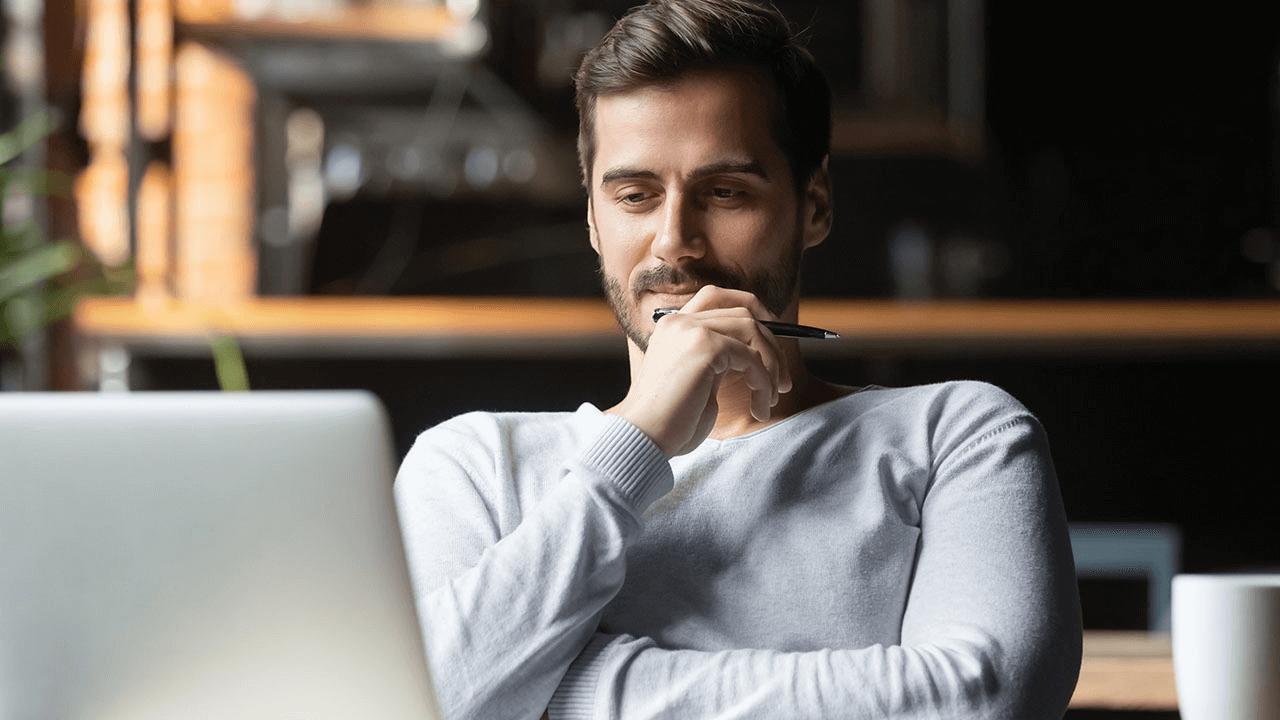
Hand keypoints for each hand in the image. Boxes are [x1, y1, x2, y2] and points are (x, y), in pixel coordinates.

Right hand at [610, 285, 793, 456]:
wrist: (645, 437)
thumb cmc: (670, 421)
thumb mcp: (698, 381)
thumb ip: (718, 360)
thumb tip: (757, 354)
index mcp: (673, 326)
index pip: (718, 296)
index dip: (752, 309)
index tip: (773, 340)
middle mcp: (680, 320)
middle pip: (743, 312)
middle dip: (772, 345)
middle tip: (783, 381)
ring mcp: (691, 330)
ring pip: (753, 330)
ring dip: (772, 366)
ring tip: (770, 398)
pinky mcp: (705, 346)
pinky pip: (751, 358)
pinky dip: (763, 383)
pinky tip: (759, 407)